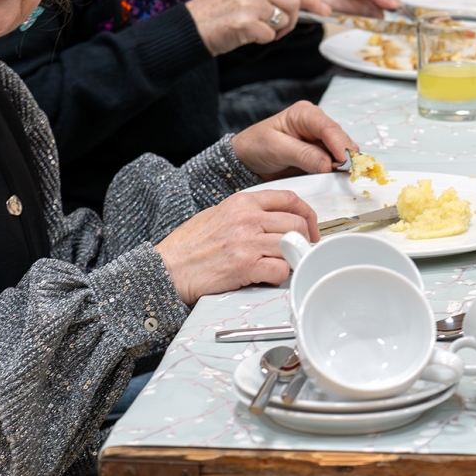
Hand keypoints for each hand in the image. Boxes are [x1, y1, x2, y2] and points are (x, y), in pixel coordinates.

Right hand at [155, 187, 321, 304]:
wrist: (167, 269)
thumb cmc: (188, 246)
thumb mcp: (216, 214)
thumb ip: (245, 213)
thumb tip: (271, 219)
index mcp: (242, 202)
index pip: (289, 198)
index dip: (307, 214)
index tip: (309, 227)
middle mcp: (247, 218)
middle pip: (296, 223)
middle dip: (303, 239)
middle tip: (300, 251)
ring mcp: (247, 242)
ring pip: (292, 245)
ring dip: (292, 259)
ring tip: (281, 265)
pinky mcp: (245, 266)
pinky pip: (281, 269)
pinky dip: (280, 276)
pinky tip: (269, 277)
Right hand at [184, 0, 318, 56]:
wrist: (188, 28)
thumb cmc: (217, 13)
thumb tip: (298, 3)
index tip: (324, 10)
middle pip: (293, 1)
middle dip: (293, 18)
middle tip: (279, 29)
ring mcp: (248, 2)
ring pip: (284, 18)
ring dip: (278, 30)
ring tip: (260, 31)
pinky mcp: (244, 22)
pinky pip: (269, 35)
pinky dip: (263, 39)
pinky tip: (247, 36)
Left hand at [230, 99, 357, 179]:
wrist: (247, 161)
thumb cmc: (256, 147)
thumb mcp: (276, 148)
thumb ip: (303, 155)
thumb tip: (328, 164)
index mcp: (305, 114)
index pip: (328, 127)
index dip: (340, 144)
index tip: (345, 162)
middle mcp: (316, 124)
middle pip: (340, 139)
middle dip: (344, 156)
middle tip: (344, 174)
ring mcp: (320, 140)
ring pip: (341, 151)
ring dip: (343, 165)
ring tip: (339, 178)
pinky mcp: (321, 155)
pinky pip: (335, 162)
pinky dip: (337, 171)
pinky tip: (335, 179)